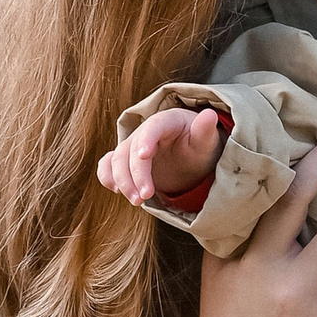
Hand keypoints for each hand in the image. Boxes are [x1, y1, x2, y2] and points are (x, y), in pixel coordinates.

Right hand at [97, 104, 223, 206]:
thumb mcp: (207, 140)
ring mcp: (133, 146)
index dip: (146, 139)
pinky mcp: (126, 161)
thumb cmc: (200, 145)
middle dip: (135, 174)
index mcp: (166, 121)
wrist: (191, 156)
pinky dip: (107, 176)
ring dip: (122, 181)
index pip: (153, 127)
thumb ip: (205, 130)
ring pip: (117, 159)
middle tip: (145, 196)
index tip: (144, 155)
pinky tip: (115, 190)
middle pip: (131, 149)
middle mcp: (145, 132)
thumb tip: (209, 115)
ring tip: (137, 201)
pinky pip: (108, 165)